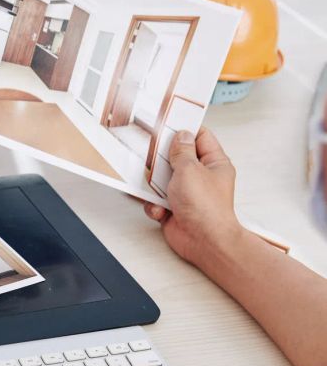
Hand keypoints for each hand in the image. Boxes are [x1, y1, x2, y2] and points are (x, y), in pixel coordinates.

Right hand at [144, 127, 246, 266]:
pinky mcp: (173, 207)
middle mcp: (201, 176)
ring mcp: (187, 192)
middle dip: (161, 159)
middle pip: (176, 157)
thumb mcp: (190, 169)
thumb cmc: (206, 208)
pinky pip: (155, 199)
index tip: (167, 123)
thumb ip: (182, 151)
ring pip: (161, 178)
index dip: (184, 129)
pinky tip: (159, 209)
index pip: (200, 137)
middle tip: (151, 155)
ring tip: (153, 187)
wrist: (203, 242)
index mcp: (214, 163)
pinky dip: (153, 204)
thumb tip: (180, 136)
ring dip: (153, 184)